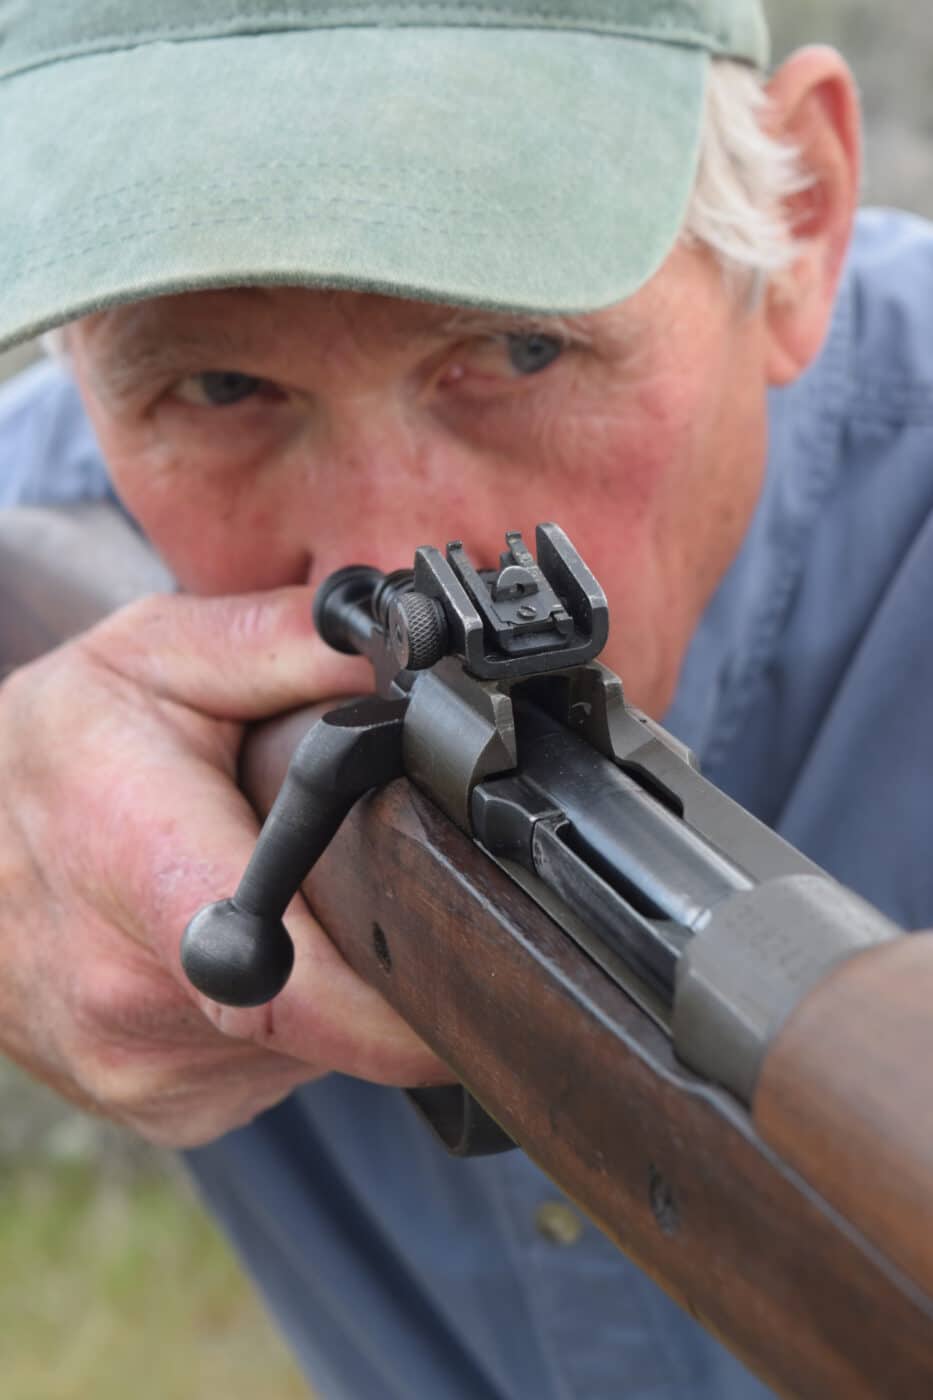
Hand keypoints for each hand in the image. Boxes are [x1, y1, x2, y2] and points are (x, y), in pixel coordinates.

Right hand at [0, 588, 449, 1146]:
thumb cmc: (50, 752)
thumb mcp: (154, 656)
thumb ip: (284, 643)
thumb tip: (405, 652)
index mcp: (140, 865)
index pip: (287, 981)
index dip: (394, 1008)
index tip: (465, 991)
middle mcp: (129, 993)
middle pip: (331, 1012)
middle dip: (380, 954)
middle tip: (369, 881)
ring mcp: (138, 1066)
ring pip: (314, 1046)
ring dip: (332, 983)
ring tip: (278, 904)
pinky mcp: (157, 1104)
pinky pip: (275, 1069)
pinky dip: (290, 1021)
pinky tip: (247, 953)